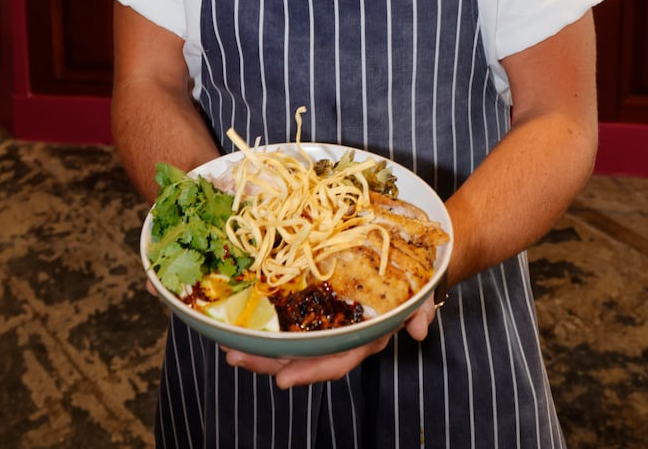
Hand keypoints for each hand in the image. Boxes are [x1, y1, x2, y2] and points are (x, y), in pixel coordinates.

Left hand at [222, 293, 436, 388]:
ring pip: (290, 342)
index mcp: (363, 339)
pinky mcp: (316, 306)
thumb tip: (421, 330)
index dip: (310, 372)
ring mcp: (327, 323)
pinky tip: (241, 320)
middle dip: (268, 362)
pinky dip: (267, 322)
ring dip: (259, 346)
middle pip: (302, 356)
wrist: (407, 267)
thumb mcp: (418, 296)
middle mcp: (340, 336)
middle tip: (234, 356)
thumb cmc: (411, 286)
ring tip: (227, 343)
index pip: (336, 361)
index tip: (281, 380)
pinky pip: (290, 319)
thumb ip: (419, 312)